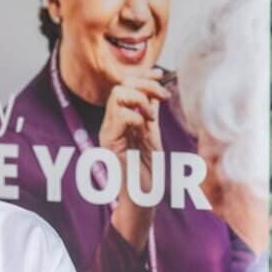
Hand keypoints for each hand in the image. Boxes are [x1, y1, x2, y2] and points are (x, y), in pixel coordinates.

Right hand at [101, 71, 169, 251]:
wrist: (141, 198)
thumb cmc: (146, 172)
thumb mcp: (152, 136)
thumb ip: (150, 115)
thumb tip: (155, 93)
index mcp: (120, 121)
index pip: (126, 86)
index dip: (142, 76)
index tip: (160, 73)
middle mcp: (111, 124)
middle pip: (121, 85)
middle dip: (145, 85)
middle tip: (162, 99)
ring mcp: (108, 132)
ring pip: (118, 95)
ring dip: (141, 100)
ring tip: (152, 117)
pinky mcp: (109, 142)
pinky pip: (121, 115)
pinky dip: (137, 116)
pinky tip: (145, 128)